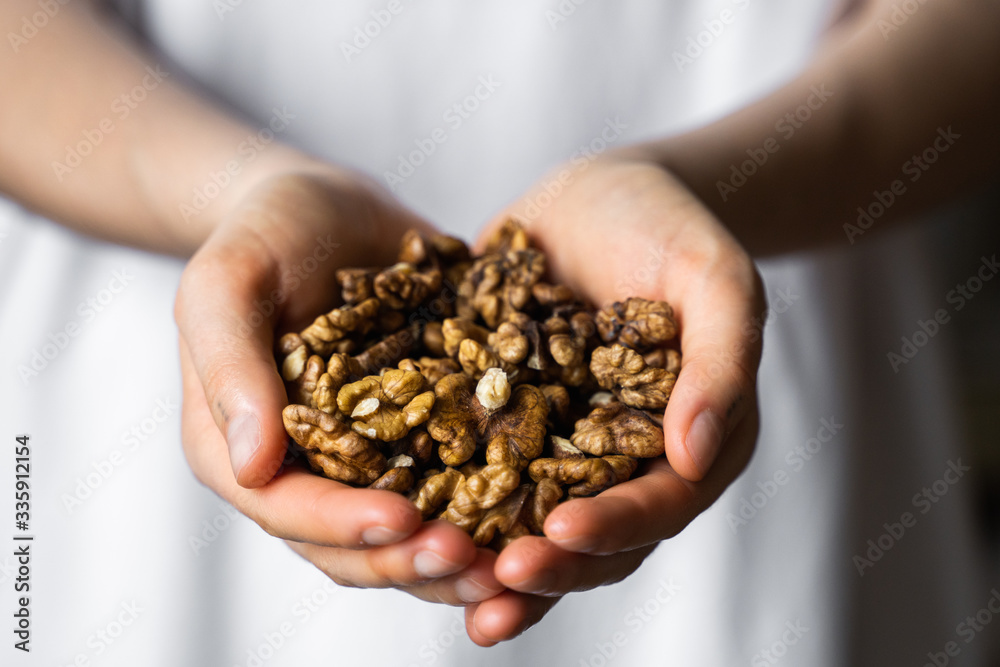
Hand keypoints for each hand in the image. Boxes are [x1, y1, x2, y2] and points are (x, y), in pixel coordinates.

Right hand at [175, 170, 505, 607]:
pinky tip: (542, 511)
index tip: (403, 520)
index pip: (289, 509)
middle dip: (411, 559)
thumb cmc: (265, 231)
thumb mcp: (229, 280)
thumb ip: (230, 364)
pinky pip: (456, 483)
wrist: (331, 206)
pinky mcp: (424, 436)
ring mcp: (370, 458)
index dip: (344, 525)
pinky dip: (492, 507)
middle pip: (354, 545)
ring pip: (410, 532)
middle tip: (473, 560)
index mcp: (244, 448)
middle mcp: (308, 469)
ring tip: (515, 560)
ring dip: (458, 556)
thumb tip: (252, 466)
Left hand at [464, 154, 764, 644]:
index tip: (562, 531)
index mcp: (687, 442)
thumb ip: (719, 363)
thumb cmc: (671, 227)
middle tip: (496, 581)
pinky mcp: (505, 419)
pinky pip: (475, 468)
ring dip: (492, 560)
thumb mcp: (715, 279)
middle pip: (592, 536)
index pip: (659, 506)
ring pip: (530, 521)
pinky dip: (446, 499)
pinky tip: (400, 517)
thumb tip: (695, 456)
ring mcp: (560, 444)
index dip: (615, 527)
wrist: (601, 192)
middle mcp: (622, 459)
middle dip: (549, 565)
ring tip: (445, 580)